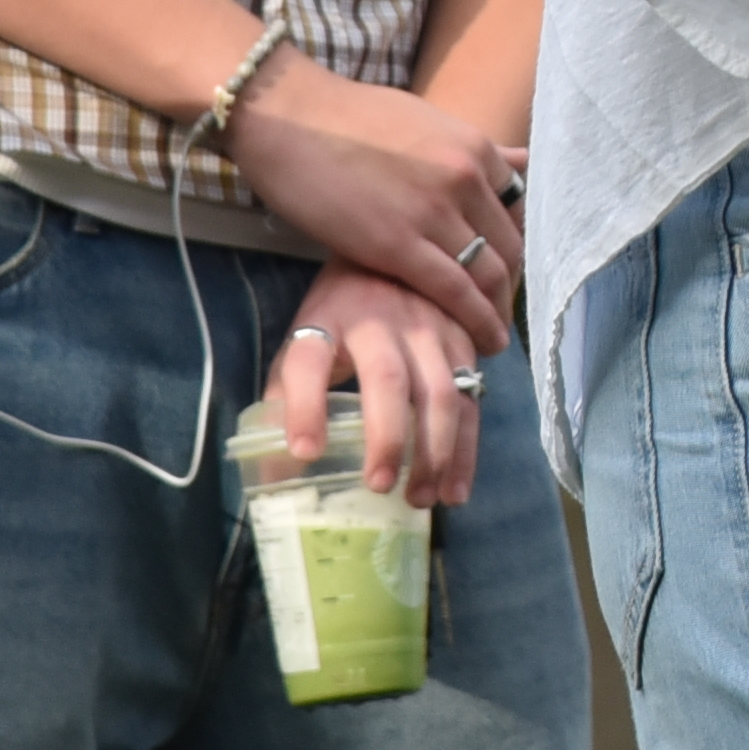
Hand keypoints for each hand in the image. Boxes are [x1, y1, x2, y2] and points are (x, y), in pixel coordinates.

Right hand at [220, 55, 523, 355]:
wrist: (290, 118)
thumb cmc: (347, 117)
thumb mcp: (426, 121)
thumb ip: (472, 149)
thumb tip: (523, 158)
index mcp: (474, 145)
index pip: (520, 209)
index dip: (516, 246)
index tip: (508, 271)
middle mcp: (466, 177)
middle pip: (510, 245)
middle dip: (510, 286)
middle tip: (501, 313)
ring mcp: (435, 211)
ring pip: (489, 273)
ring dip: (497, 312)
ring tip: (494, 338)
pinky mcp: (397, 244)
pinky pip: (454, 291)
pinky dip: (475, 321)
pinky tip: (479, 343)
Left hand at [265, 262, 490, 504]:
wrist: (397, 250)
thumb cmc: (340, 310)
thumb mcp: (305, 336)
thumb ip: (288, 395)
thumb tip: (277, 473)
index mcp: (327, 318)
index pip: (307, 359)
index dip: (303, 407)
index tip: (304, 454)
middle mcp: (380, 320)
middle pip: (385, 378)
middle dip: (387, 437)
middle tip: (379, 486)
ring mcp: (430, 327)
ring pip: (440, 391)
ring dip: (434, 451)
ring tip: (420, 500)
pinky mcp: (465, 339)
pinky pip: (471, 399)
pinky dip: (466, 449)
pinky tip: (455, 489)